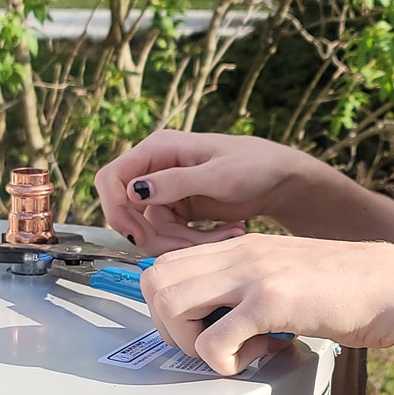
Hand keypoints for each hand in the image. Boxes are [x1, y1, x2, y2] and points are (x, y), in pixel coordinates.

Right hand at [94, 130, 322, 252]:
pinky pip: (171, 235)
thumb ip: (176, 182)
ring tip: (227, 235)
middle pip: (128, 212)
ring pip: (152, 229)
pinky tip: (229, 233)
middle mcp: (155, 169)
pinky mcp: (179, 210)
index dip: (115, 209)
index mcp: (158, 149)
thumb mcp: (218, 175)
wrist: (282, 179)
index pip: (111, 178)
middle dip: (156, 235)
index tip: (135, 236)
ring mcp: (166, 191)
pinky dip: (194, 243)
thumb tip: (134, 190)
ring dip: (183, 242)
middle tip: (190, 245)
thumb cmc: (255, 165)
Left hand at [143, 231, 393, 373]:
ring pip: (170, 306)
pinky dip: (224, 362)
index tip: (199, 326)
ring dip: (190, 342)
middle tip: (208, 341)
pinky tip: (258, 356)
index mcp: (239, 246)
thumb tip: (222, 325)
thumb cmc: (351, 290)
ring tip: (231, 350)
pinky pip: (211, 342)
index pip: (165, 264)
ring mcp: (251, 274)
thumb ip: (249, 290)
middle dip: (169, 325)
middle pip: (155, 282)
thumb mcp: (286, 276)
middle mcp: (238, 253)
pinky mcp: (269, 302)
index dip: (169, 304)